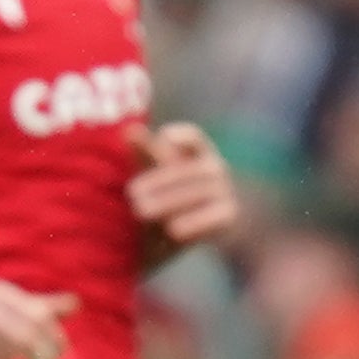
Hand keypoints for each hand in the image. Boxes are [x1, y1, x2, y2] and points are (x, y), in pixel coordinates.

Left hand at [125, 121, 238, 251]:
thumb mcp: (166, 170)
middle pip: (183, 172)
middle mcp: (214, 168)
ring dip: (167, 203)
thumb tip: (129, 129)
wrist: (220, 222)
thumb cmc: (181, 191)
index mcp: (200, 152)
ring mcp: (223, 190)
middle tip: (132, 194)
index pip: (193, 138)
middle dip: (157, 182)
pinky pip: (210, 218)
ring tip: (141, 212)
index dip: (180, 136)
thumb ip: (148, 152)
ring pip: (193, 195)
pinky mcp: (229, 214)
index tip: (162, 139)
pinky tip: (172, 229)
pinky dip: (192, 223)